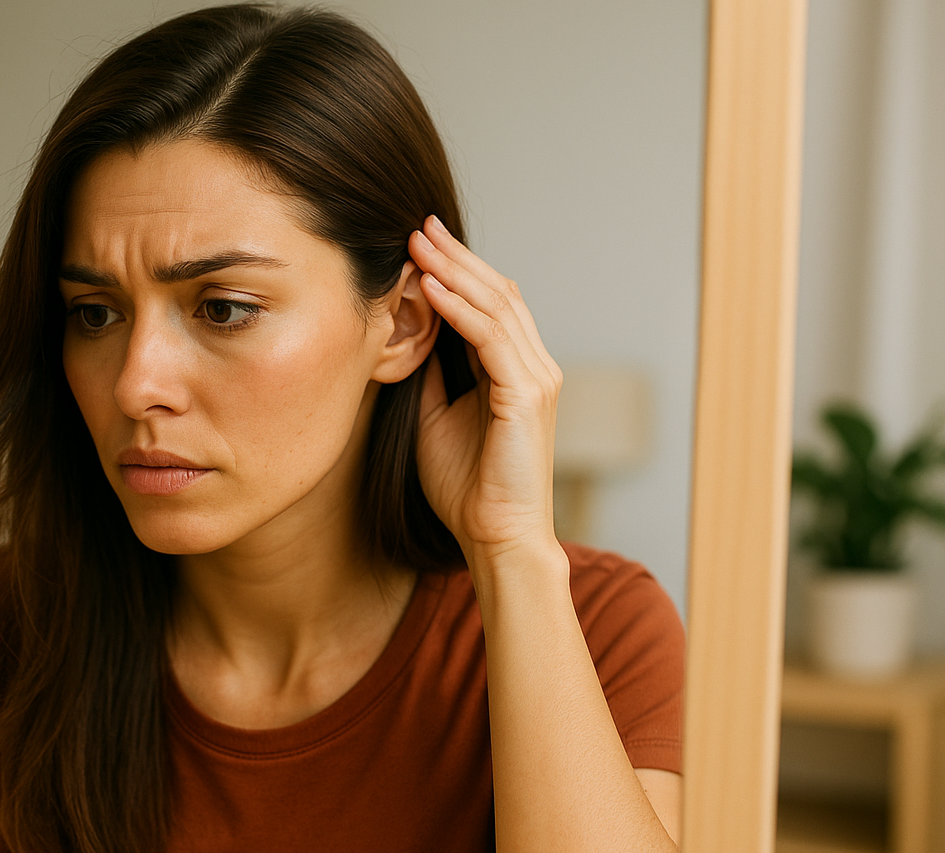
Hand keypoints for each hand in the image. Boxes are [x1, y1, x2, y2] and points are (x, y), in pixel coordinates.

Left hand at [408, 215, 562, 562]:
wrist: (494, 536)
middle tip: (418, 224)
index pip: (490, 304)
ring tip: (417, 243)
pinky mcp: (527, 395)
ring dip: (454, 272)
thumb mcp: (435, 417)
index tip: (417, 241)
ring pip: (496, 307)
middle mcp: (535, 367)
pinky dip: (459, 309)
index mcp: (515, 371)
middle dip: (455, 257)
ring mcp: (537, 378)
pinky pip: (490, 338)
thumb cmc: (466, 487)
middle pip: (497, 293)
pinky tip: (429, 286)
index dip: (456, 270)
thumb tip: (407, 335)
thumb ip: (431, 374)